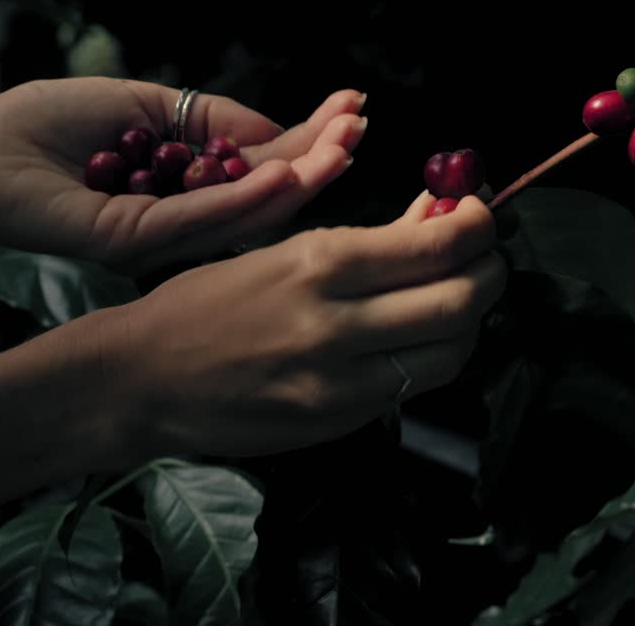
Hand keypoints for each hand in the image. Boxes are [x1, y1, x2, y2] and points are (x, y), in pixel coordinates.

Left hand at [0, 77, 366, 272]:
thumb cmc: (47, 123)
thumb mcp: (145, 105)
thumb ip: (209, 120)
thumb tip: (274, 132)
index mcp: (185, 187)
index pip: (259, 166)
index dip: (307, 140)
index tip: (352, 107)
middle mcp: (180, 220)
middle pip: (264, 196)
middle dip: (317, 159)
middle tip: (362, 128)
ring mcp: (159, 238)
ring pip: (245, 215)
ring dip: (299, 180)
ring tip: (344, 149)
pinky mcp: (132, 244)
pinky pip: (199, 220)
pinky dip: (248, 197)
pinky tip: (288, 175)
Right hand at [84, 192, 507, 458]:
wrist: (143, 378)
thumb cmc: (204, 301)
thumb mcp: (279, 248)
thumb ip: (365, 237)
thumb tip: (438, 211)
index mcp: (317, 264)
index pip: (438, 245)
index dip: (479, 225)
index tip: (481, 213)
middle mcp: (336, 325)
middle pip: (462, 300)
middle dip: (491, 271)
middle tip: (485, 256)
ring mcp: (340, 384)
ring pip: (452, 352)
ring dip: (470, 320)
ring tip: (455, 296)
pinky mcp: (337, 424)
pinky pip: (412, 387)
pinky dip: (432, 356)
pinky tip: (417, 336)